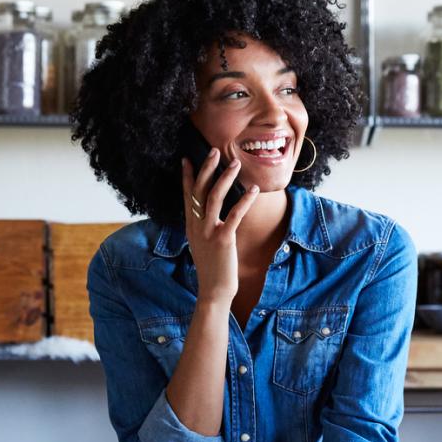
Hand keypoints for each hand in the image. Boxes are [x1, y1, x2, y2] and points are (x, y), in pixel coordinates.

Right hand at [180, 150, 258, 303]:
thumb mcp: (202, 244)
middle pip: (199, 191)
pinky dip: (244, 201)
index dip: (188, 176)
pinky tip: (253, 190)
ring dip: (225, 178)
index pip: (187, 195)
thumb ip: (203, 227)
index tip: (187, 158)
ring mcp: (208, 232)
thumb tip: (208, 213)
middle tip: (214, 150)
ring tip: (235, 163)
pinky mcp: (223, 239)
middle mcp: (197, 226)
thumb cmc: (212, 267)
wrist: (213, 290)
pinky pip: (234, 215)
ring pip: (214, 197)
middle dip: (206, 168)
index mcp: (191, 225)